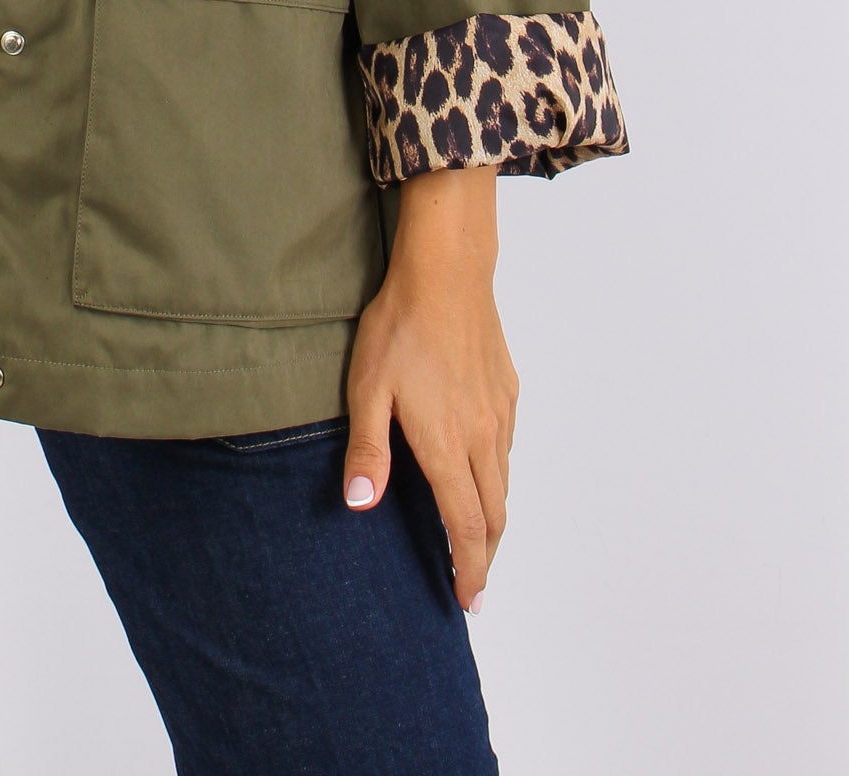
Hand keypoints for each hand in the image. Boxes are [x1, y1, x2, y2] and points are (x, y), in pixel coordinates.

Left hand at [342, 166, 516, 614]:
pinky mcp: (507, 388)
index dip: (469, 567)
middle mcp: (482, 436)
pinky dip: (499, 474)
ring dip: (494, 515)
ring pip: (505, 480)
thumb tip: (361, 505)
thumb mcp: (367, 387)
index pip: (466, 524)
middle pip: (494, 512)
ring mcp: (499, 411)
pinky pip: (507, 445)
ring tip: (479, 536)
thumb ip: (367, 450)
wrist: (447, 270)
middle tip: (474, 582)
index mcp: (447, 444)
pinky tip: (484, 469)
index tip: (468, 598)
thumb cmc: (401, 326)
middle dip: (486, 553)